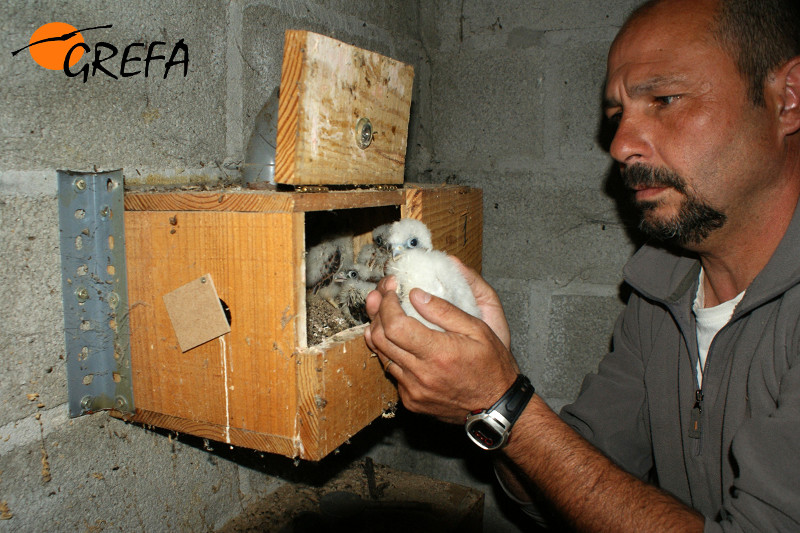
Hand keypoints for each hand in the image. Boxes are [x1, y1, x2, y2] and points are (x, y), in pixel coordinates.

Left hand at [364, 272, 519, 424]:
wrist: (496, 406)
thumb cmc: (492, 366)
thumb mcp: (478, 330)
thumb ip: (445, 311)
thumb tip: (416, 294)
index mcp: (439, 354)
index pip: (395, 325)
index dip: (387, 304)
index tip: (391, 291)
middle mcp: (422, 375)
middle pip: (380, 339)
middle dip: (377, 312)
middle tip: (381, 296)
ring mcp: (414, 391)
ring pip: (381, 355)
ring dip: (378, 332)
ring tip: (383, 313)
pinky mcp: (411, 401)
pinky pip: (392, 372)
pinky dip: (390, 353)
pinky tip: (397, 341)